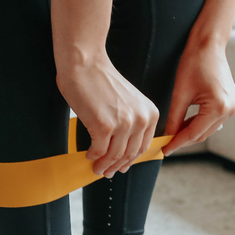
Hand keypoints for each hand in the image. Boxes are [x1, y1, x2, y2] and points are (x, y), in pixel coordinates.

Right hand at [56, 51, 158, 177]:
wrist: (84, 63)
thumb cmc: (101, 80)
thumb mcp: (128, 102)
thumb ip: (131, 123)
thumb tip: (121, 149)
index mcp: (150, 113)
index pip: (142, 147)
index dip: (130, 161)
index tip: (121, 167)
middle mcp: (140, 119)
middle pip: (129, 155)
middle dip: (116, 167)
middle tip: (106, 172)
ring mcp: (123, 124)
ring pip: (114, 156)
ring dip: (103, 165)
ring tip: (96, 167)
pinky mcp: (104, 127)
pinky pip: (98, 151)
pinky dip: (93, 156)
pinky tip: (88, 155)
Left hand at [161, 38, 234, 155]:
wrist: (209, 45)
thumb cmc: (193, 63)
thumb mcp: (179, 94)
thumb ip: (174, 119)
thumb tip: (167, 137)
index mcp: (218, 107)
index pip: (193, 133)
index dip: (177, 143)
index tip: (164, 150)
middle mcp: (229, 109)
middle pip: (202, 134)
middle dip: (183, 140)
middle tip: (166, 144)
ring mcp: (233, 107)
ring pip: (207, 129)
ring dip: (191, 132)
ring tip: (173, 133)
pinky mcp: (232, 104)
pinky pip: (212, 121)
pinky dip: (199, 124)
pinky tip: (185, 123)